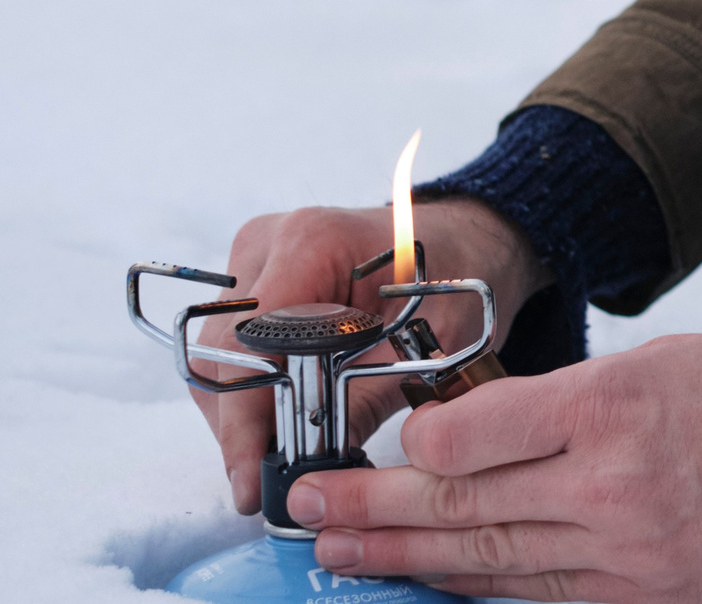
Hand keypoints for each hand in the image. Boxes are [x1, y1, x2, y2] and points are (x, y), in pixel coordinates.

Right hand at [202, 198, 549, 511]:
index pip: (249, 340)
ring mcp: (254, 260)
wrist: (462, 242)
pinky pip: (232, 349)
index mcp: (312, 242)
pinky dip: (252, 391)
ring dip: (242, 412)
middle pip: (222, 353)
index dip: (244, 415)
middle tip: (266, 481)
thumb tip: (313, 477)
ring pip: (217, 357)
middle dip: (242, 424)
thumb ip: (361, 406)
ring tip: (279, 457)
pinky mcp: (254, 281)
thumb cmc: (452, 278)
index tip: (252, 474)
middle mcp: (268, 243)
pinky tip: (281, 425)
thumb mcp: (424, 345)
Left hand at [289, 332, 701, 603]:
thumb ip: (564, 401)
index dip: (414, 443)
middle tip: (309, 510)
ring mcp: (627, 551)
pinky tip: (436, 585)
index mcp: (611, 406)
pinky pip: (544, 599)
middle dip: (374, 509)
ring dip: (408, 558)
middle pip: (462, 505)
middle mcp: (609, 483)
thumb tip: (475, 433)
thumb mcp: (658, 363)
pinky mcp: (648, 596)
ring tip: (346, 555)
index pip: (472, 432)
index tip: (381, 443)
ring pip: (489, 561)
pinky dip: (483, 593)